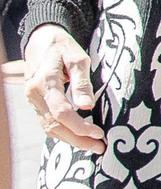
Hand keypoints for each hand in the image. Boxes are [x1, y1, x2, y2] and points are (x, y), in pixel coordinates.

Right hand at [22, 24, 104, 152]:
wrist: (40, 41)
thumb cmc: (62, 47)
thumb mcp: (77, 58)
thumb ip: (81, 83)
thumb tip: (87, 106)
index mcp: (45, 83)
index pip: (61, 112)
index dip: (80, 126)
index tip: (98, 133)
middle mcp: (35, 95)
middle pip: (54, 125)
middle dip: (77, 139)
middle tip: (99, 147)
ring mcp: (33, 101)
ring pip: (49, 127)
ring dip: (70, 139)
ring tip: (93, 146)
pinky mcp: (36, 103)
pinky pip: (46, 123)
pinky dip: (62, 133)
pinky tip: (78, 137)